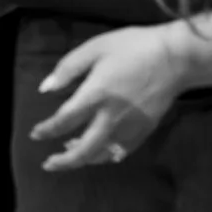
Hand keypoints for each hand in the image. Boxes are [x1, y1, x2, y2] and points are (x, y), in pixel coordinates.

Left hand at [29, 23, 189, 169]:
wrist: (176, 57)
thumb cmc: (133, 46)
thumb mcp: (95, 47)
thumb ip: (68, 69)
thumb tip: (45, 89)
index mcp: (96, 94)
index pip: (64, 121)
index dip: (47, 130)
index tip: (35, 134)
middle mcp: (111, 117)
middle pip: (83, 149)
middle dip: (63, 161)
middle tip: (48, 164)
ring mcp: (130, 127)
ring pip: (102, 154)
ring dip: (84, 158)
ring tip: (70, 151)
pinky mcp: (145, 130)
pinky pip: (121, 151)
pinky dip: (106, 156)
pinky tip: (101, 151)